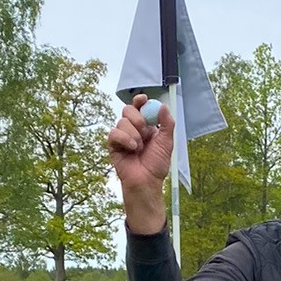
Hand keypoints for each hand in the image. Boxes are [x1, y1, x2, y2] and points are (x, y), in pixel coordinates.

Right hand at [107, 94, 175, 230]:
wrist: (146, 181)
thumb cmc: (156, 165)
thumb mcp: (166, 143)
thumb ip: (167, 124)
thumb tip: (164, 106)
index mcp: (146, 126)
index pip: (140, 107)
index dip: (140, 100)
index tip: (143, 99)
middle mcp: (133, 129)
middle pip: (128, 110)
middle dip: (138, 118)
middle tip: (145, 131)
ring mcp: (122, 136)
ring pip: (122, 122)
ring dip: (134, 134)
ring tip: (139, 148)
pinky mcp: (113, 145)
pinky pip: (114, 133)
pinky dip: (124, 139)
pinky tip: (132, 148)